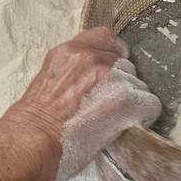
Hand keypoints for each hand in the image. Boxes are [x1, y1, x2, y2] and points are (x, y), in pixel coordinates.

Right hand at [6, 27, 161, 180]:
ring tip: (112, 119)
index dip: (112, 55)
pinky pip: (150, 103)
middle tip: (107, 105)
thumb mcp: (48, 80)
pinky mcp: (124, 97)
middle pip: (126, 63)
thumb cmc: (33, 124)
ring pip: (139, 84)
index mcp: (69, 50)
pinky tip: (124, 127)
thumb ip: (72, 71)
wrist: (31, 143)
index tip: (110, 73)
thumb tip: (92, 81)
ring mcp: (109, 75)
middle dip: (121, 83)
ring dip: (131, 101)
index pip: (105, 37)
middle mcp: (90, 57)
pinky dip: (143, 117)